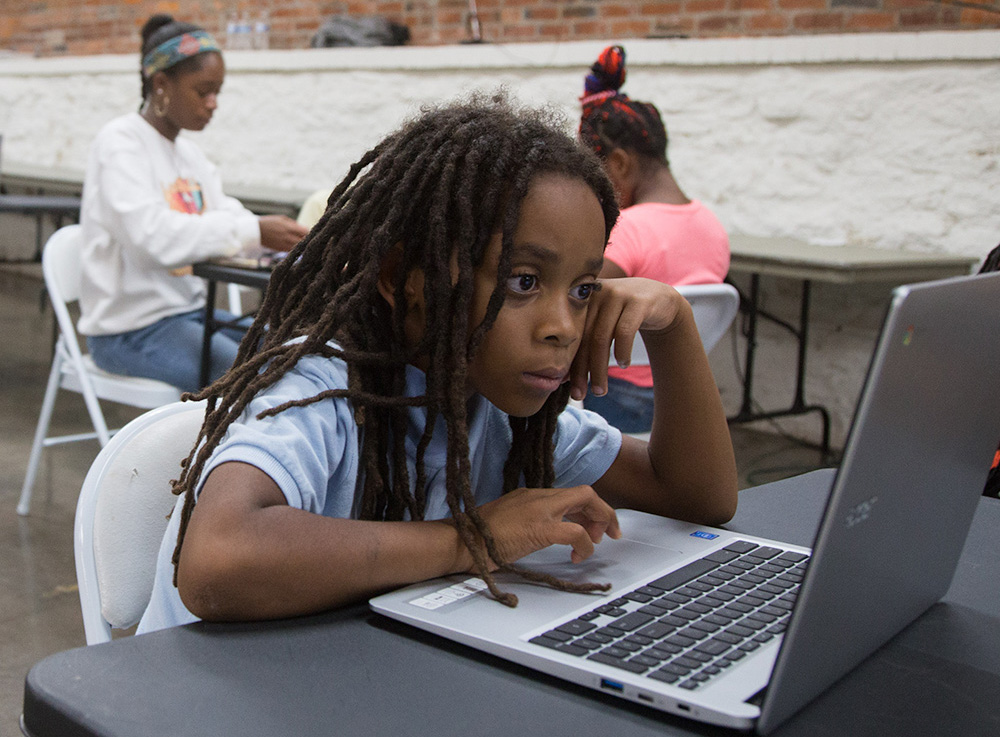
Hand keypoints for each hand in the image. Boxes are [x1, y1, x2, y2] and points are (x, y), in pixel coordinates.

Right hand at [258, 215, 309, 252]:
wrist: (255, 231)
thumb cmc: (269, 222)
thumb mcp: (282, 218)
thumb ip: (294, 224)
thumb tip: (305, 228)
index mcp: (289, 227)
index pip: (306, 232)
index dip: (308, 232)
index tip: (308, 231)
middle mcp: (288, 237)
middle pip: (304, 240)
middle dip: (306, 239)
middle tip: (305, 237)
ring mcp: (284, 244)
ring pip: (299, 247)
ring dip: (300, 244)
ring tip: (299, 241)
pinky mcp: (280, 250)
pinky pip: (292, 250)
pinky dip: (294, 248)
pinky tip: (293, 244)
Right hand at [469, 486, 620, 569]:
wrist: (461, 541)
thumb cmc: (478, 538)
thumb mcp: (509, 523)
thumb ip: (529, 523)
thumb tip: (545, 535)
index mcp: (530, 495)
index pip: (569, 495)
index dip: (587, 510)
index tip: (593, 526)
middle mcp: (538, 497)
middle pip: (584, 492)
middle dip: (603, 511)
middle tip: (610, 532)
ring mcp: (539, 510)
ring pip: (585, 500)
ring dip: (600, 521)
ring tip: (598, 542)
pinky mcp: (540, 528)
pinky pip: (576, 532)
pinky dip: (585, 544)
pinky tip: (580, 556)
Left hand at [569, 277, 687, 400]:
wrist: (659, 299)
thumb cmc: (625, 318)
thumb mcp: (603, 328)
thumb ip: (586, 345)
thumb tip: (564, 379)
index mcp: (582, 301)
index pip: (572, 337)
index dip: (569, 363)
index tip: (567, 387)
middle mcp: (596, 295)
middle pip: (585, 339)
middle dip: (582, 371)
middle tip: (581, 396)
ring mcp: (617, 295)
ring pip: (602, 338)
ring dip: (600, 368)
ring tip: (601, 390)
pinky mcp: (638, 301)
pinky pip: (624, 331)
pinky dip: (622, 352)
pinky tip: (623, 365)